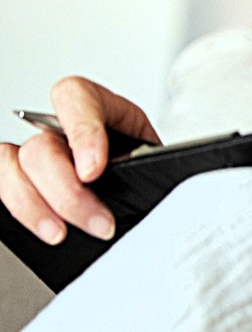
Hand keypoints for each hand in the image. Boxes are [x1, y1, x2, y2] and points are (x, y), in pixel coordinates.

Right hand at [0, 77, 160, 243]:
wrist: (148, 192)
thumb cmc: (149, 170)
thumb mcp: (157, 157)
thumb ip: (144, 159)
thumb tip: (140, 176)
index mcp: (99, 109)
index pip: (76, 98)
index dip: (81, 131)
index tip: (94, 170)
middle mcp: (61, 129)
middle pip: (41, 146)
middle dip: (67, 191)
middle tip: (99, 222)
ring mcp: (38, 154)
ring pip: (11, 166)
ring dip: (34, 206)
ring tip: (61, 234)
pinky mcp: (23, 180)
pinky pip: (4, 187)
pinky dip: (20, 209)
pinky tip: (42, 227)